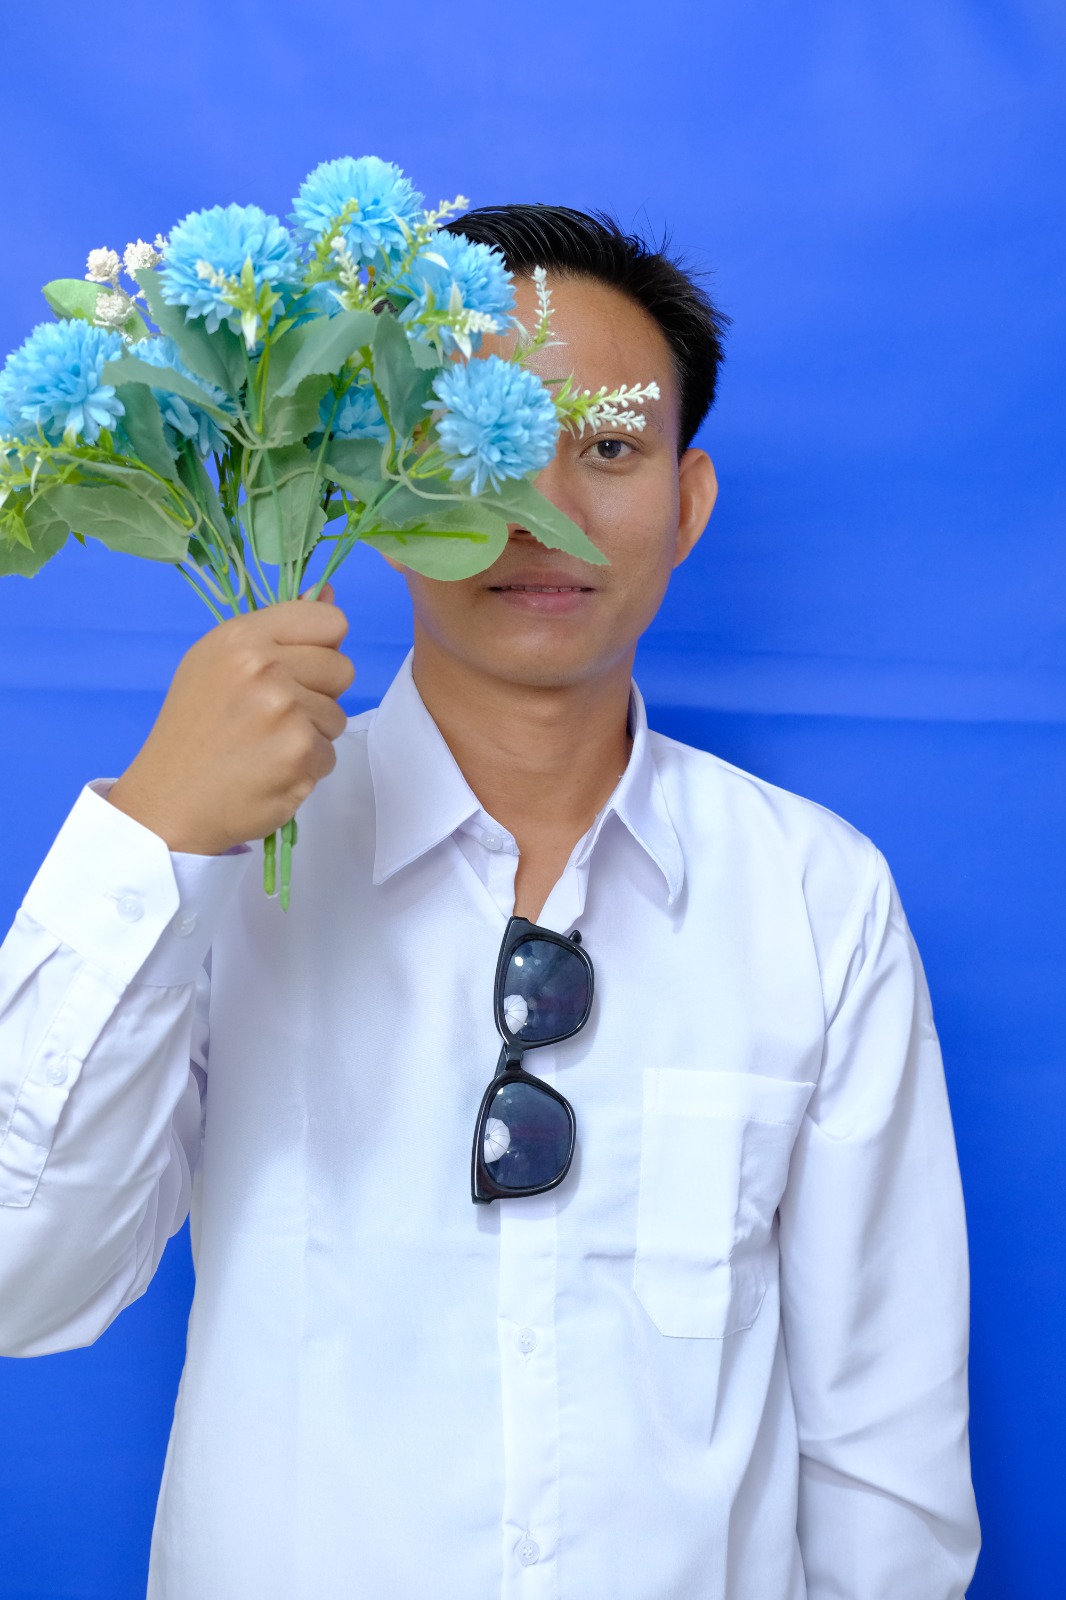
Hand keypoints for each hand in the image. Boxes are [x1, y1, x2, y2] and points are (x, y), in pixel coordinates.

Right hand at [106, 585, 354, 854]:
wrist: (169, 802)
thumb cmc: (192, 731)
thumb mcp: (217, 662)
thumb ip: (275, 630)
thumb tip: (327, 591)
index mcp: (242, 637)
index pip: (330, 620)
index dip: (323, 646)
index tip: (299, 667)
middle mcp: (264, 667)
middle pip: (343, 668)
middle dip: (319, 694)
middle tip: (276, 715)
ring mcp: (285, 711)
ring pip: (338, 715)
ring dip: (312, 734)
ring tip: (267, 745)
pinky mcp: (300, 754)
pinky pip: (330, 754)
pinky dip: (306, 767)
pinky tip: (269, 770)